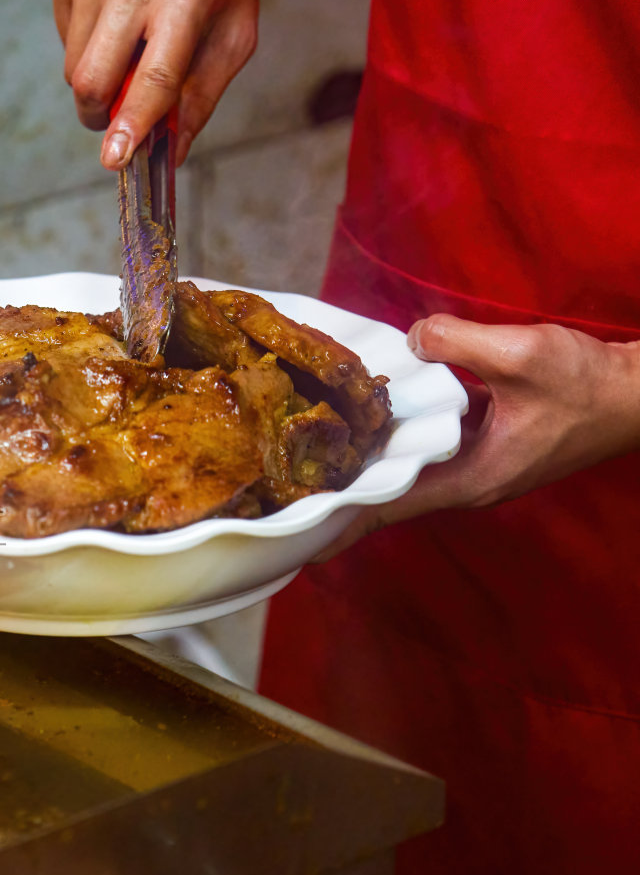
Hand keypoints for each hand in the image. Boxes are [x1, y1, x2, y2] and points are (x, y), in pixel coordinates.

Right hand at [51, 0, 257, 168]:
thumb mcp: (232, 30)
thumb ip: (201, 94)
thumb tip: (170, 150)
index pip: (153, 77)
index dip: (132, 123)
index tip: (115, 158)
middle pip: (93, 80)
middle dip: (99, 115)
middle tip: (116, 121)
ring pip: (74, 66)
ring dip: (97, 77)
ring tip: (130, 47)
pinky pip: (65, 38)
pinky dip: (87, 45)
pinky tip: (115, 19)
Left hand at [315, 314, 639, 560]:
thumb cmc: (589, 384)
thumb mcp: (521, 354)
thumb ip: (458, 343)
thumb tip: (412, 338)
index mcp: (471, 479)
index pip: (389, 508)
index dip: (341, 522)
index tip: (297, 536)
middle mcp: (468, 482)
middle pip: (389, 491)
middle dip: (342, 489)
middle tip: (285, 483)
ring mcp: (477, 465)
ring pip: (408, 467)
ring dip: (368, 459)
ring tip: (311, 451)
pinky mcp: (486, 445)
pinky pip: (429, 446)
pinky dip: (400, 435)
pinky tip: (370, 412)